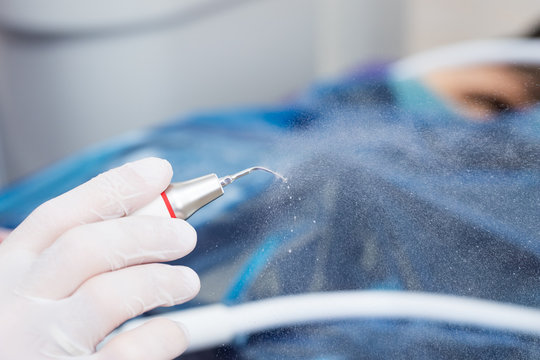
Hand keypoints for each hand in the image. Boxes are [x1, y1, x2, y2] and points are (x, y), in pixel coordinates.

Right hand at [0, 158, 199, 358]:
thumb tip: (143, 212)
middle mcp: (17, 307)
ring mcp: (41, 345)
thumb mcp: (24, 292)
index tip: (159, 172)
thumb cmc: (18, 342)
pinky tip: (172, 330)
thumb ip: (65, 258)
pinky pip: (130, 353)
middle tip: (185, 235)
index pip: (62, 216)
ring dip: (161, 280)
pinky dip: (163, 335)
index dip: (117, 188)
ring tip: (187, 281)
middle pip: (89, 247)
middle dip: (148, 232)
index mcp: (7, 275)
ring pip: (110, 296)